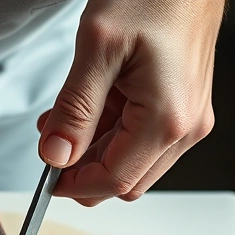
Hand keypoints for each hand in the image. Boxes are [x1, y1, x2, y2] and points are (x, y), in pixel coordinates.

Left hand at [37, 0, 224, 205]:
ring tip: (63, 119)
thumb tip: (57, 156)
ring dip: (94, 150)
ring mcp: (188, 117)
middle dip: (83, 170)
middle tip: (51, 144)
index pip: (115, 180)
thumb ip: (75, 109)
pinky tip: (88, 109)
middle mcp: (186, 126)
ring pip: (133, 161)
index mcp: (168, 118)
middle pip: (127, 180)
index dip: (75, 185)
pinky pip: (143, 137)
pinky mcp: (184, 106)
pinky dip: (111, 132)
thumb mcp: (97, 48)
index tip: (46, 178)